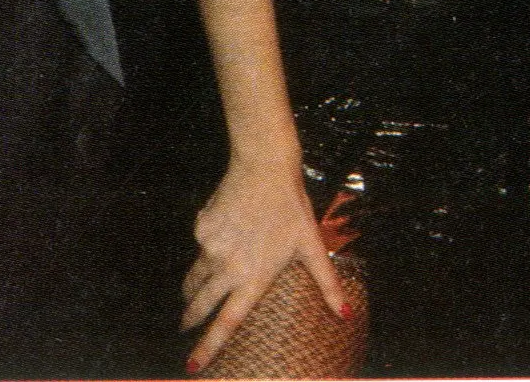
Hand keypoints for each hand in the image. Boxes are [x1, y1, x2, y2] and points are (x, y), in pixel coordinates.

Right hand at [182, 151, 348, 372]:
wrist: (262, 167)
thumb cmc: (291, 209)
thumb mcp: (312, 247)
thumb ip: (327, 285)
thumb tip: (345, 316)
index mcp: (253, 278)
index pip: (226, 322)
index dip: (208, 346)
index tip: (192, 366)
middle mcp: (227, 266)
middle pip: (201, 302)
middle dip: (191, 319)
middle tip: (184, 328)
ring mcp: (210, 245)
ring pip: (196, 276)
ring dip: (192, 290)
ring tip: (189, 298)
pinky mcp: (201, 225)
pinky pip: (200, 246)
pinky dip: (205, 251)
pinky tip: (217, 242)